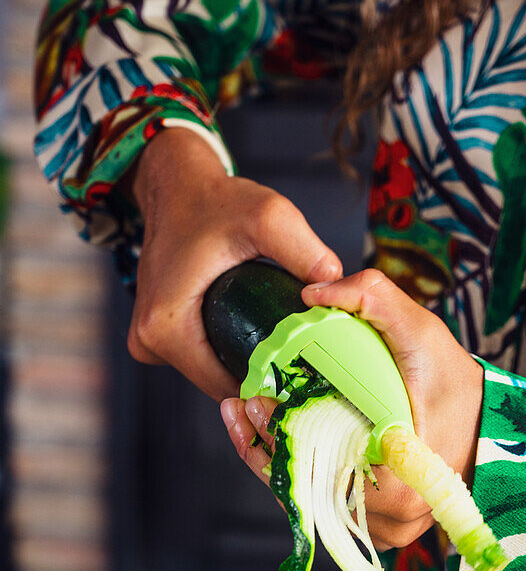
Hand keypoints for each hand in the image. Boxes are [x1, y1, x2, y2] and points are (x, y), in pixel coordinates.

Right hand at [127, 127, 341, 400]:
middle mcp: (148, 341)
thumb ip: (305, 250)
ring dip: (244, 364)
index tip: (305, 373)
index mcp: (166, 327)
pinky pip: (199, 356)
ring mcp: (148, 340)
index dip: (270, 383)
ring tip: (284, 346)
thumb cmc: (216, 200)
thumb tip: (333, 286)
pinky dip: (227, 350)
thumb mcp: (268, 217)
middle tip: (302, 357)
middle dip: (260, 375)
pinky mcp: (154, 333)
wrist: (176, 184)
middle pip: (217, 382)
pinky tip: (257, 335)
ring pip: (209, 371)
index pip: (226, 386)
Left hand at [220, 269, 483, 548]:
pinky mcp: (385, 528)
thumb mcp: (420, 328)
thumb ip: (372, 296)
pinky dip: (300, 472)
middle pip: (305, 490)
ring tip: (248, 417)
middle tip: (242, 404)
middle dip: (264, 444)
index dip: (272, 436)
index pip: (313, 472)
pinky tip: (275, 438)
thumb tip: (313, 291)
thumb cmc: (456, 380)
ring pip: (312, 500)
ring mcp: (389, 529)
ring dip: (274, 459)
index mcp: (400, 484)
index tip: (253, 399)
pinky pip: (328, 504)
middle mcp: (394, 519)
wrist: (494, 422)